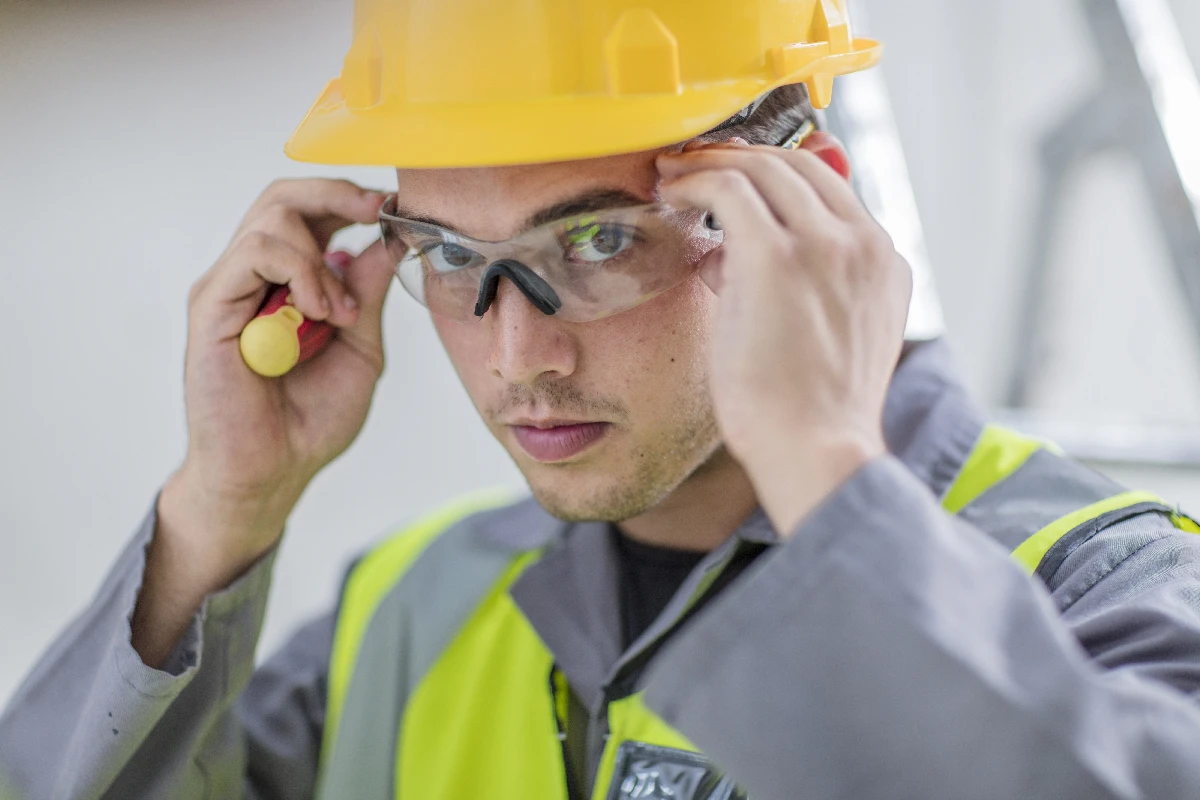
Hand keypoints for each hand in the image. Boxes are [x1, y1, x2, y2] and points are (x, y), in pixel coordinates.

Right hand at [160, 179, 393, 593]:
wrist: (273, 471)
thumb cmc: (310, 419)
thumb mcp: (360, 348)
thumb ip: (367, 295)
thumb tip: (387, 241)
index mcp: (288, 282)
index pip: (309, 212)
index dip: (350, 198)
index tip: (392, 207)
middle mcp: (253, 276)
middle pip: (284, 197)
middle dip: (338, 194)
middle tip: (378, 212)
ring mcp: (229, 288)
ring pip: (272, 218)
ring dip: (322, 259)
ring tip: (340, 312)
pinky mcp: (211, 306)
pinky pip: (255, 254)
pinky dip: (300, 272)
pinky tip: (319, 312)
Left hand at [657, 135, 910, 534]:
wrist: (816, 452)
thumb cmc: (808, 411)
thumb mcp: (823, 335)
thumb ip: (797, 286)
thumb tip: (731, 251)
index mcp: (883, 262)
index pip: (828, 186)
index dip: (773, 171)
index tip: (733, 176)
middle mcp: (863, 243)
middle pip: (796, 166)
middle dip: (740, 158)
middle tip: (697, 164)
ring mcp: (825, 246)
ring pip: (762, 168)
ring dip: (713, 163)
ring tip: (676, 174)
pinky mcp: (777, 257)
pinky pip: (729, 190)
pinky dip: (696, 180)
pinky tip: (671, 190)